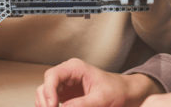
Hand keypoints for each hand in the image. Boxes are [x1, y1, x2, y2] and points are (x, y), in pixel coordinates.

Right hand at [35, 58, 162, 106]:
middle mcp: (68, 74)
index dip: (48, 92)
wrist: (125, 93)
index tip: (52, 106)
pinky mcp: (66, 96)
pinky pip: (52, 101)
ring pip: (45, 94)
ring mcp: (66, 85)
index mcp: (75, 68)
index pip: (52, 76)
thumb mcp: (100, 100)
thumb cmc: (116, 91)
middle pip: (45, 85)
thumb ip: (81, 105)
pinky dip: (51, 106)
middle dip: (45, 101)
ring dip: (46, 104)